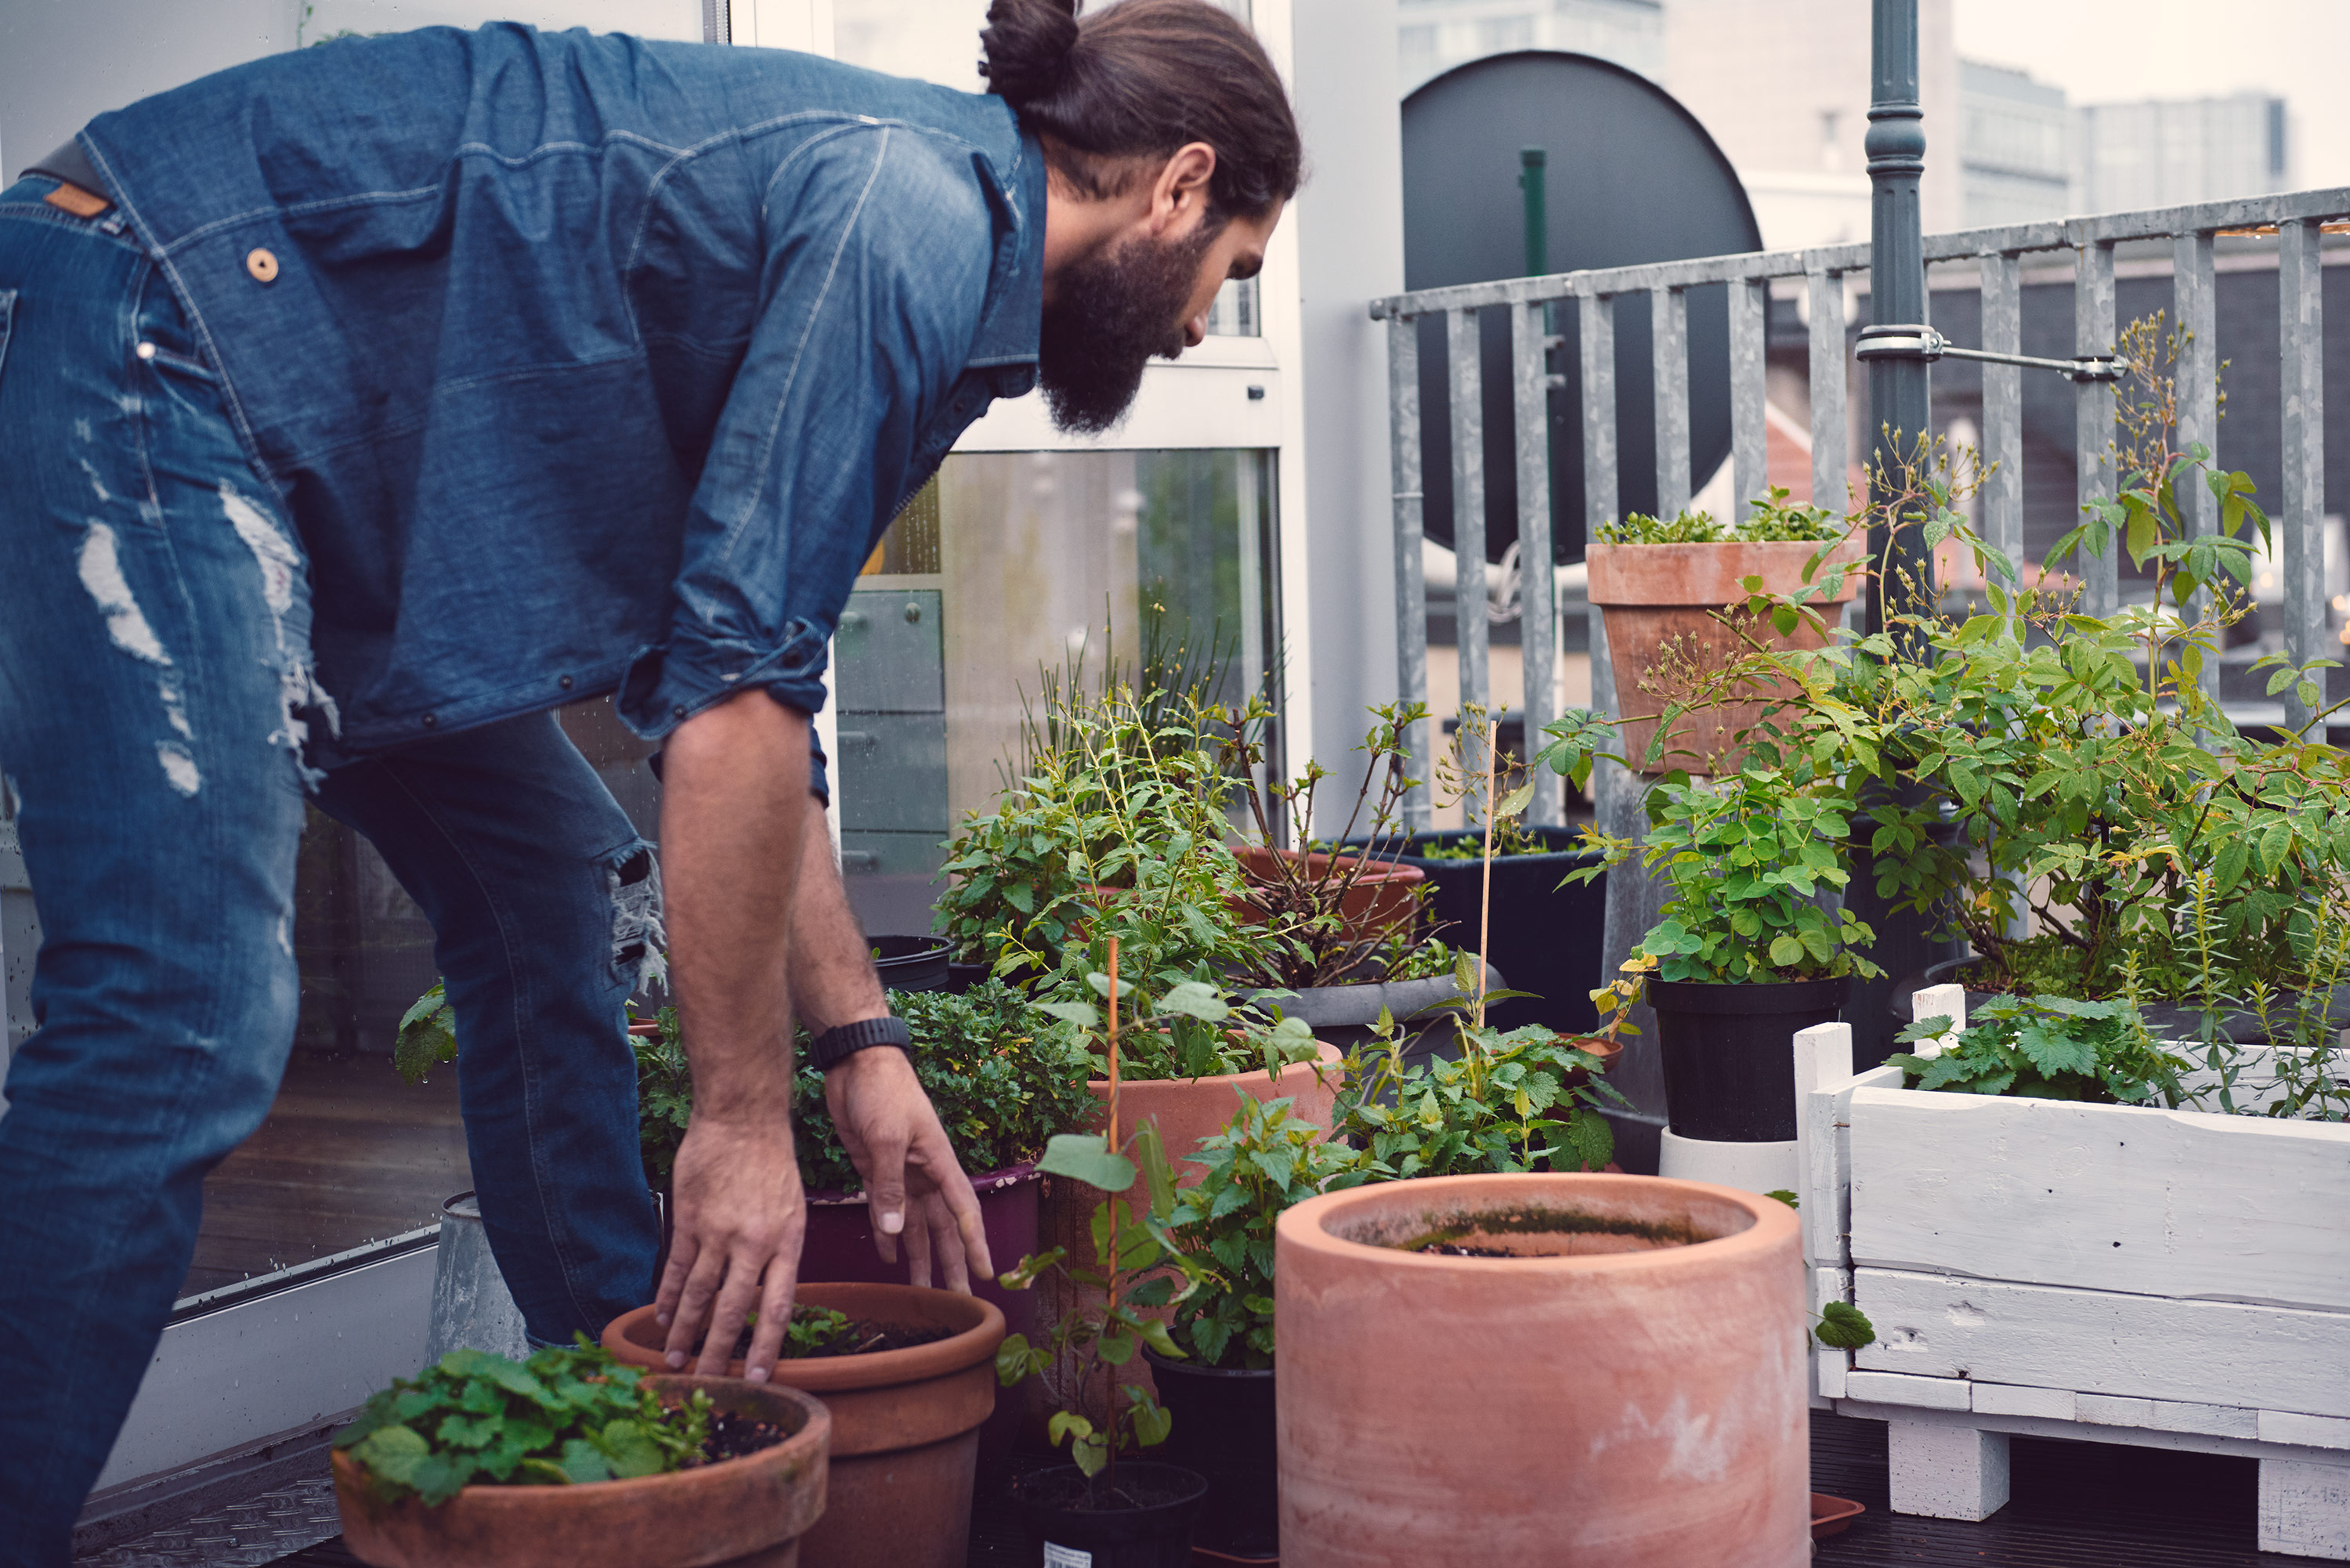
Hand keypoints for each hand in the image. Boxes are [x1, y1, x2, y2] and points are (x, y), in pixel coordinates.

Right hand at [655, 1115, 805, 1381]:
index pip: (776, 1307)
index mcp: (787, 1243)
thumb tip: (766, 1296)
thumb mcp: (794, 1210)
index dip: (766, 1346)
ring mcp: (717, 1233)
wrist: (743, 1119)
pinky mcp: (688, 1220)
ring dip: (684, 1333)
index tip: (757, 1379)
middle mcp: (752, 1244)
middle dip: (717, 1353)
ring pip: (697, 1295)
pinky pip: (676, 1268)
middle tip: (707, 1386)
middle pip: (731, 1310)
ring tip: (675, 1362)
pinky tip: (661, 1318)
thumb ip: (780, 1253)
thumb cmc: (773, 1164)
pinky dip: (667, 1296)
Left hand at [825, 1047, 992, 1290]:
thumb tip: (897, 1233)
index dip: (976, 1245)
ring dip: (918, 1256)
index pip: (964, 1212)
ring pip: (914, 1225)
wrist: (856, 1063)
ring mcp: (900, 1173)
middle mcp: (925, 1173)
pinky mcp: (874, 1171)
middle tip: (957, 1299)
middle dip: (951, 1262)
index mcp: (939, 1163)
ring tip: (923, 1291)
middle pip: (942, 1227)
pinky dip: (887, 1234)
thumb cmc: (883, 1091)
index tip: (988, 1275)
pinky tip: (888, 1257)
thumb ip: (891, 1186)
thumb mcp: (887, 1138)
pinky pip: (885, 1211)